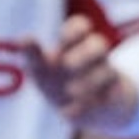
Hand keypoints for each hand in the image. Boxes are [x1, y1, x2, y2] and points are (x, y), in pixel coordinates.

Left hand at [23, 15, 134, 132]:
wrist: (88, 109)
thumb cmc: (58, 81)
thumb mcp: (41, 68)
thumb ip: (32, 54)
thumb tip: (24, 38)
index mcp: (76, 45)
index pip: (81, 26)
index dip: (75, 30)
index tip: (62, 39)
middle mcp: (95, 58)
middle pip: (99, 45)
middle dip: (84, 54)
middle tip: (67, 65)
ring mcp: (108, 76)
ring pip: (107, 72)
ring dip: (88, 81)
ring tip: (70, 91)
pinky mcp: (115, 98)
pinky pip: (109, 98)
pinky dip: (88, 105)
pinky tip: (69, 112)